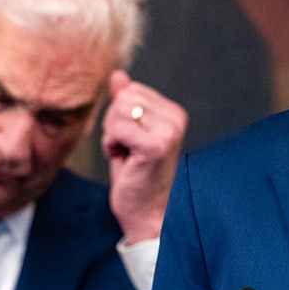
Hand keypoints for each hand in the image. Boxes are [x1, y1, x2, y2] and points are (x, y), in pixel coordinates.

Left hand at [101, 70, 187, 243]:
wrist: (148, 214)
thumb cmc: (138, 177)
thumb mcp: (128, 134)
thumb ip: (125, 103)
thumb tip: (118, 75)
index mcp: (173, 112)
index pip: (129, 91)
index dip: (119, 117)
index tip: (131, 142)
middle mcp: (176, 118)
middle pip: (123, 99)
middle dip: (113, 125)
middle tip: (127, 150)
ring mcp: (169, 131)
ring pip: (118, 112)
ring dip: (112, 136)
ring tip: (128, 156)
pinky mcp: (156, 145)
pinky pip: (117, 129)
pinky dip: (112, 146)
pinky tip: (126, 161)